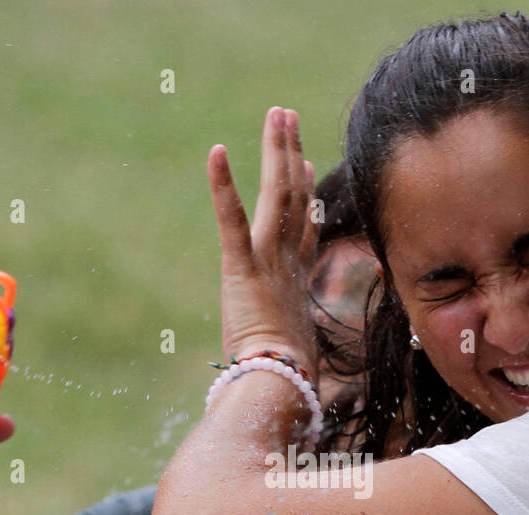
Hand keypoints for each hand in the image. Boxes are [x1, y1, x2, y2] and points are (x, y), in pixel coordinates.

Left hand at [208, 106, 319, 373]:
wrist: (282, 386)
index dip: (307, 195)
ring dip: (276, 151)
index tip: (307, 166)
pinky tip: (218, 152)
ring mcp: (269, 263)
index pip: (306, 229)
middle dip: (292, 154)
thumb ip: (300, 360)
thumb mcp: (298, 363)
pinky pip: (233, 221)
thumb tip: (310, 384)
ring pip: (277, 196)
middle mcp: (290, 264)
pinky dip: (224, 186)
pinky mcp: (243, 269)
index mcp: (300, 284)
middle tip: (288, 117)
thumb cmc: (291, 385)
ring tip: (277, 115)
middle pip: (296, 199)